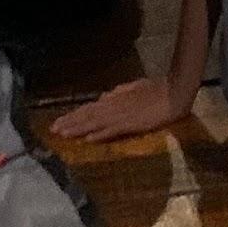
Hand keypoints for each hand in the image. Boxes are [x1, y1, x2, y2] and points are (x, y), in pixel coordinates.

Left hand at [49, 76, 190, 143]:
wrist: (175, 92)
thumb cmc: (156, 89)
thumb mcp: (134, 88)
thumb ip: (118, 93)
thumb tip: (102, 98)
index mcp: (115, 99)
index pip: (89, 108)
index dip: (73, 115)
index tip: (58, 122)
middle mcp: (114, 107)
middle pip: (88, 115)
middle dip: (70, 123)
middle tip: (52, 131)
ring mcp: (122, 115)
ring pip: (95, 123)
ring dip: (78, 128)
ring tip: (63, 134)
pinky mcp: (132, 123)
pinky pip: (113, 130)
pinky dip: (100, 134)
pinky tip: (88, 139)